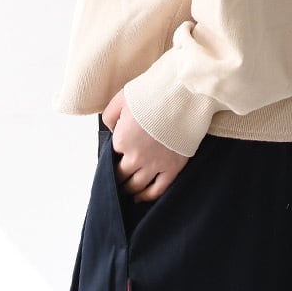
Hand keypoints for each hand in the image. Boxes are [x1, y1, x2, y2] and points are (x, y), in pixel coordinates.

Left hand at [102, 88, 190, 202]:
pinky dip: (148, 196)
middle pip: (121, 176)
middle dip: (117, 179)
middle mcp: (136, 157)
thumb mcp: (121, 99)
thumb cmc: (153, 93)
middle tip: (116, 181)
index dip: (110, 158)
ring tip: (126, 191)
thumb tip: (111, 130)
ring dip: (129, 190)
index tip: (112, 159)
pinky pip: (158, 189)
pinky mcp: (173, 167)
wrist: (182, 94)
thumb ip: (110, 117)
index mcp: (121, 140)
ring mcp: (155, 164)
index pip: (110, 157)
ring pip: (136, 186)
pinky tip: (141, 197)